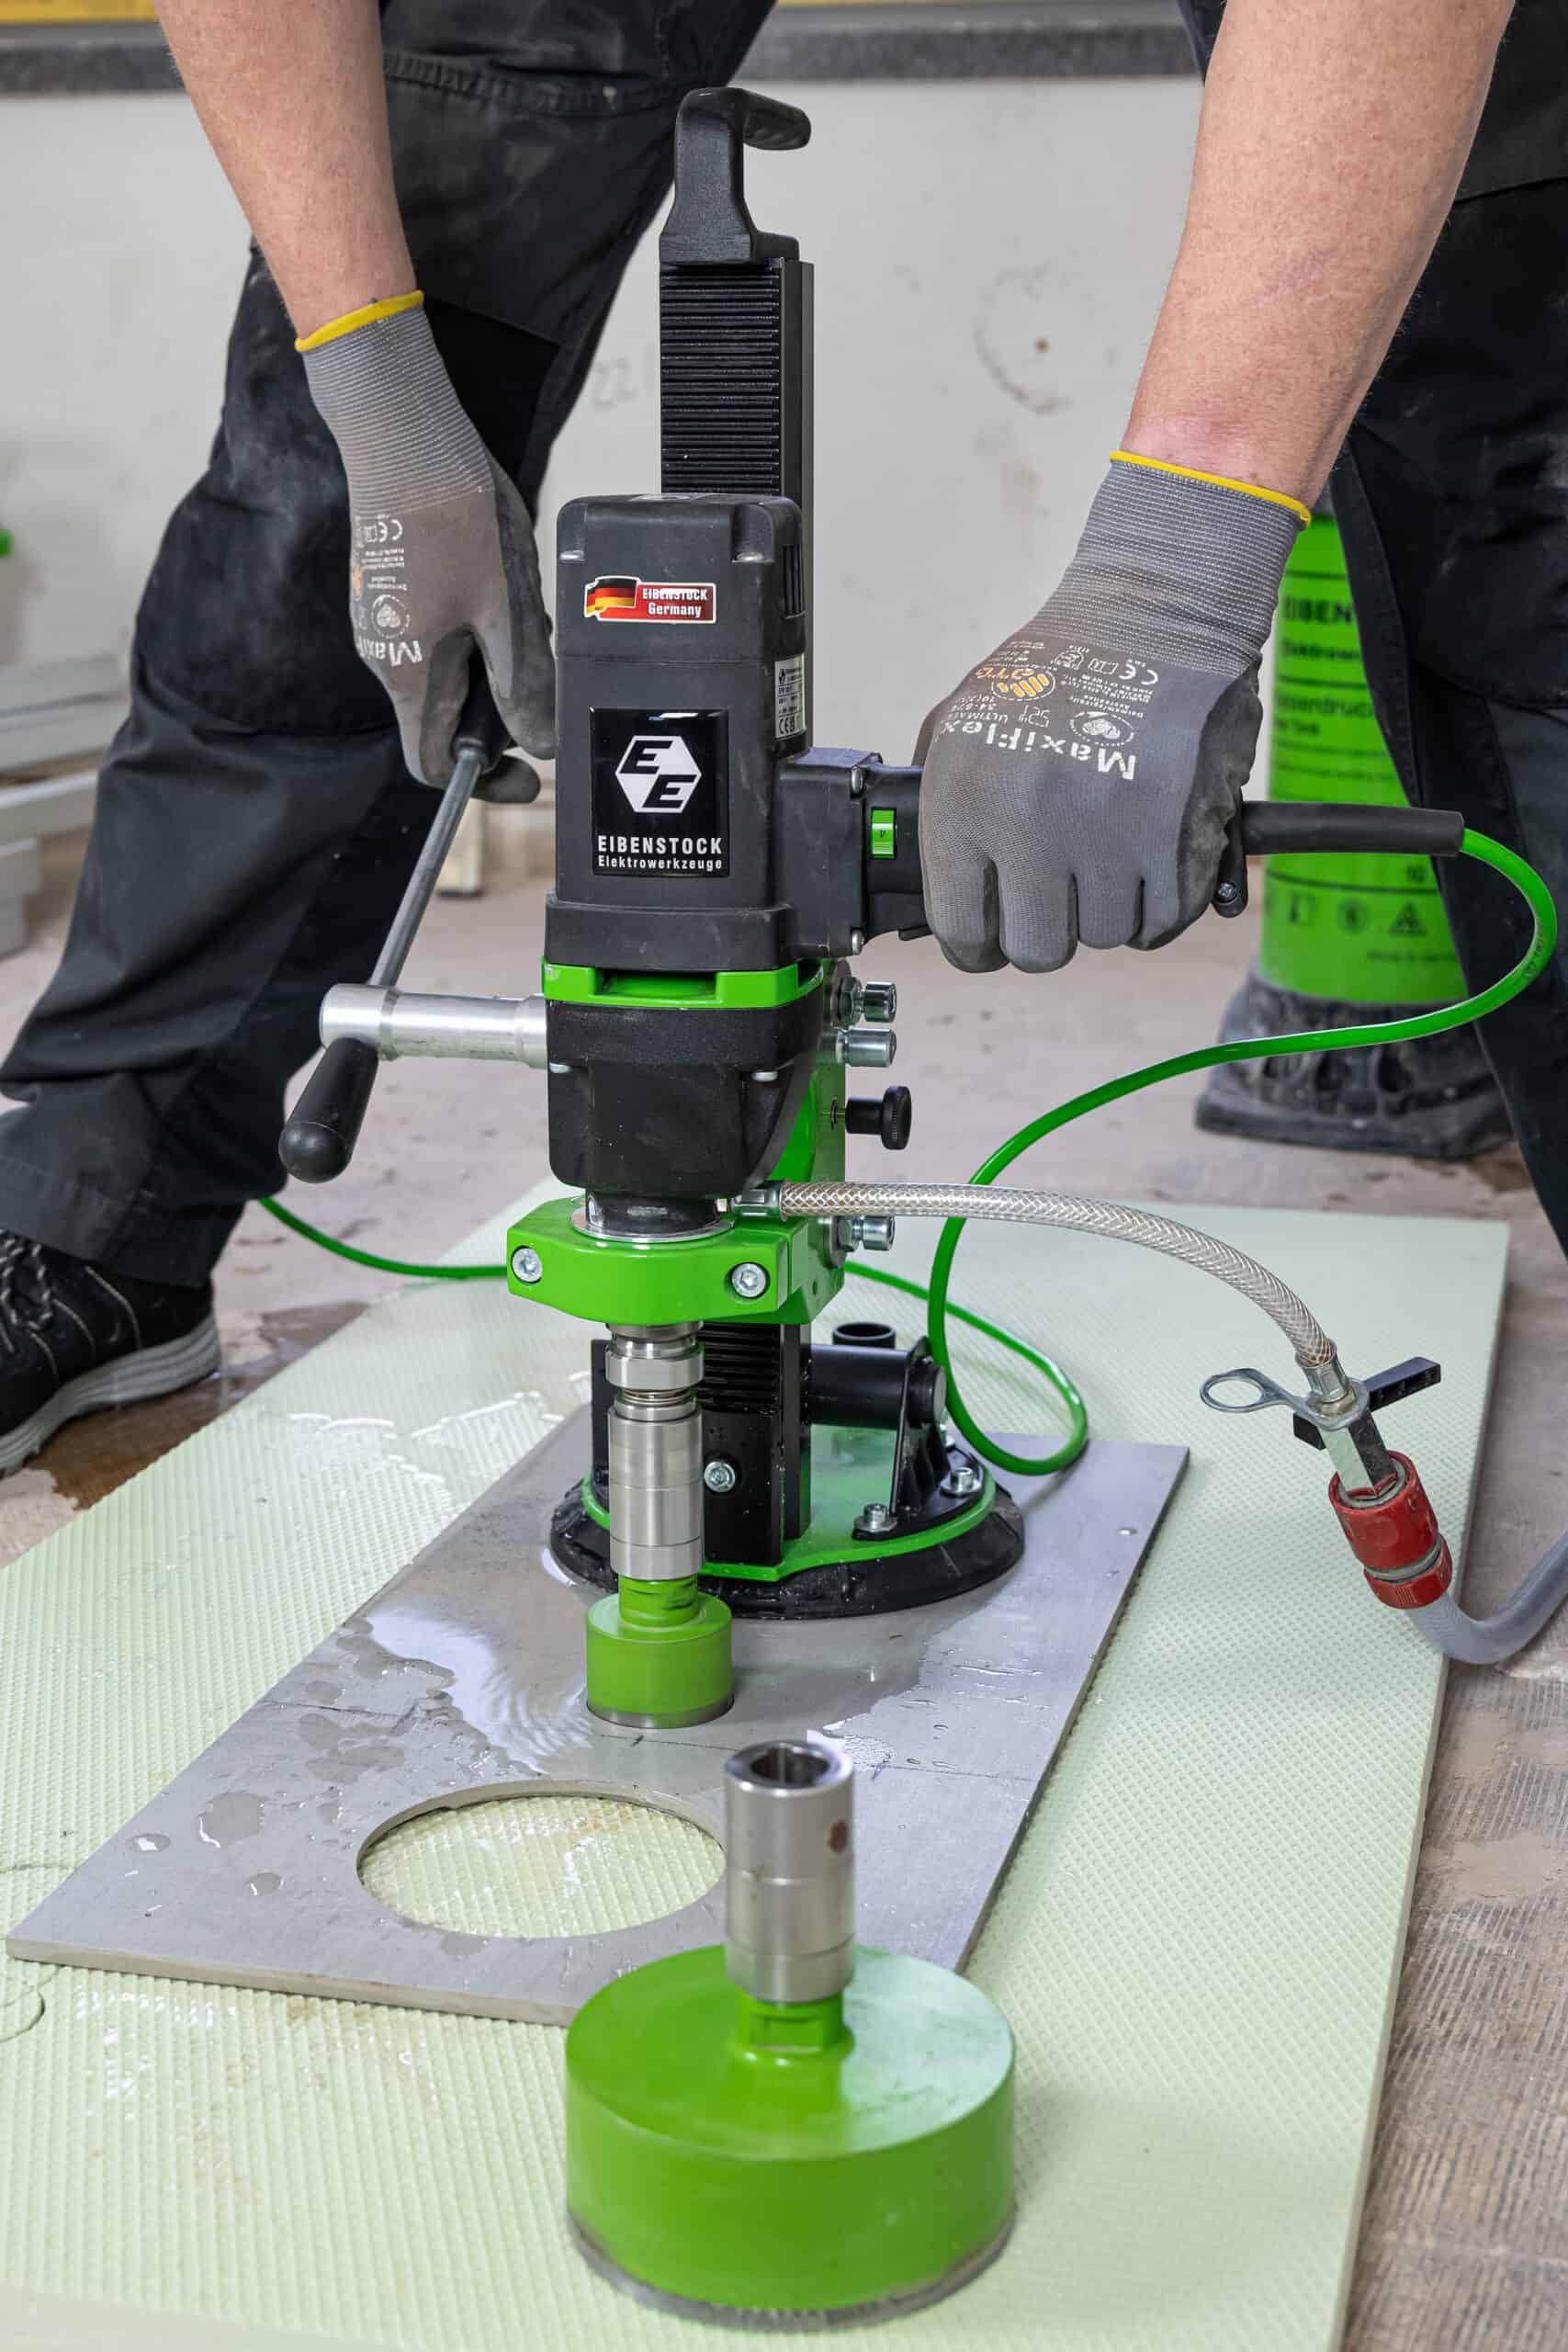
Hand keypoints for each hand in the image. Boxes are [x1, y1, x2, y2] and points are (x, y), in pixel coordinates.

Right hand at [301, 295, 555, 785]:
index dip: (484, 780)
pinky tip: (498, 578)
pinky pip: (436, 630)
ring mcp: (379, 618)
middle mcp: (383, 656)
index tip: (528, 773)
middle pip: (444, 718)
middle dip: (500, 708)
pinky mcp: (387, 585)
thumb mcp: (508, 611)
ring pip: (446, 670)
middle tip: (541, 665)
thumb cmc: (454, 514)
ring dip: (492, 660)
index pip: (434, 766)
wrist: (400, 424)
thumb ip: (524, 688)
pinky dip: (475, 626)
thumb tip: (540, 745)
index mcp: (409, 676)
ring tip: (521, 605)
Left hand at [917, 457, 1303, 971]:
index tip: (994, 935)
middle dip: (1047, 930)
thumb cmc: (1057, 668)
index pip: (960, 929)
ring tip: (1107, 852)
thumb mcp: (962, 719)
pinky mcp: (1177, 839)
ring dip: (1106, 909)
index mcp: (965, 798)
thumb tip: (935, 886)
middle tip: (1058, 896)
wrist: (1157, 611)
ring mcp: (1107, 834)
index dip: (979, 942)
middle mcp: (1030, 822)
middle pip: (1037, 950)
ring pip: (1103, 937)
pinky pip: (1163, 919)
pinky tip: (1150, 859)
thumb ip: (939, 803)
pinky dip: (1159, 903)